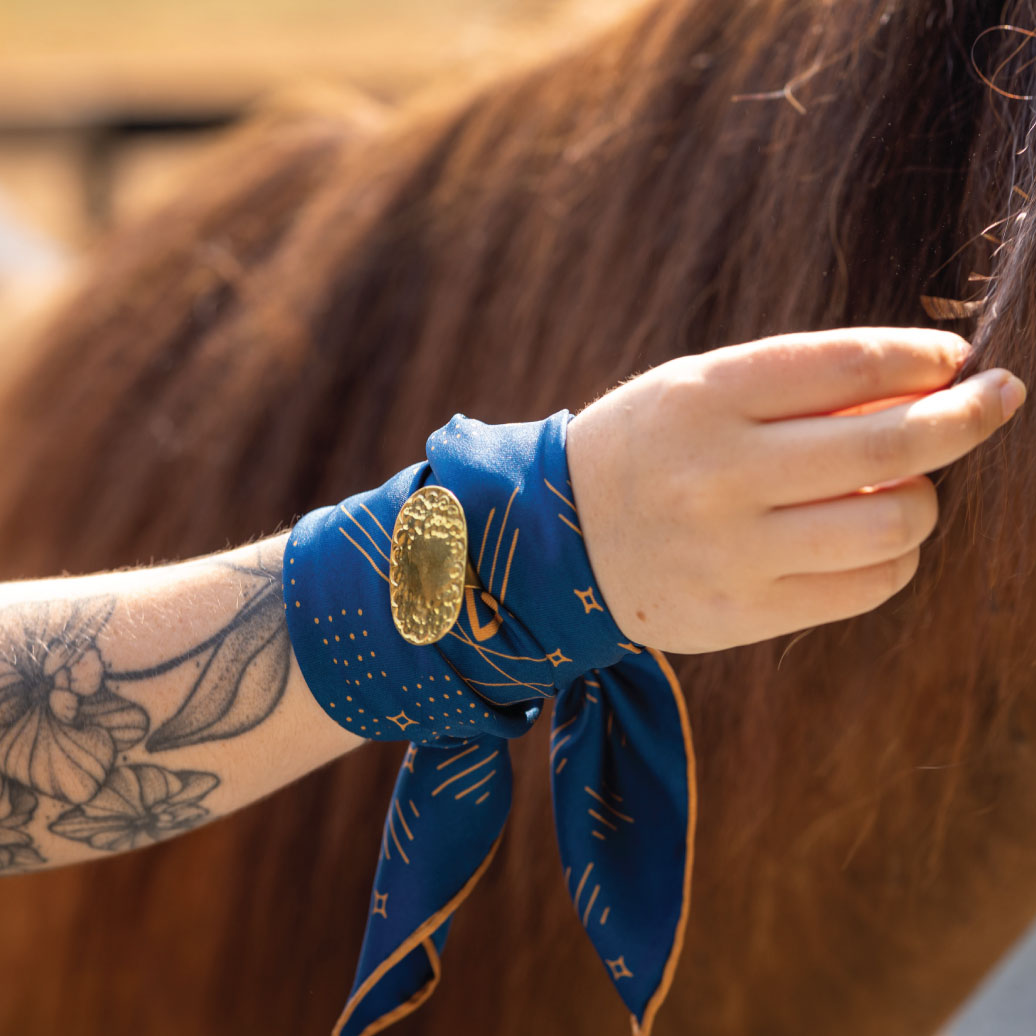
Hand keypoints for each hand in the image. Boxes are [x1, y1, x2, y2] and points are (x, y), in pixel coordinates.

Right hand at [565, 328, 1026, 653]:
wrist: (558, 539)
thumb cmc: (645, 448)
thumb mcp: (695, 390)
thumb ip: (795, 386)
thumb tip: (921, 384)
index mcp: (705, 399)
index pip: (848, 365)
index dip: (922, 357)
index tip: (954, 357)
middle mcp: (720, 475)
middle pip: (888, 448)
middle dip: (966, 417)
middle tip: (997, 398)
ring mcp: (731, 553)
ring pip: (890, 528)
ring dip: (925, 499)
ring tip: (907, 487)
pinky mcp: (741, 615)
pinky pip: (862, 588)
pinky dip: (894, 558)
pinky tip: (875, 539)